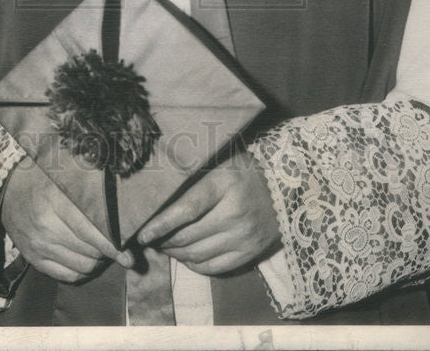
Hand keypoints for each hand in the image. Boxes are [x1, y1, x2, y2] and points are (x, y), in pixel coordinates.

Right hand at [1, 156, 133, 283]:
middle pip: (87, 252)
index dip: (110, 245)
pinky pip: (65, 275)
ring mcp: (38, 247)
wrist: (6, 189)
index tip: (126, 251)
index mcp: (55, 204)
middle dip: (107, 254)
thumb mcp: (62, 179)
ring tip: (104, 255)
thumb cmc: (41, 179)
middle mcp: (46, 229)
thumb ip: (86, 193)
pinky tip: (88, 262)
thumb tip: (117, 208)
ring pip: (80, 267)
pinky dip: (81, 273)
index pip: (89, 232)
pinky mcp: (33, 259)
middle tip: (118, 249)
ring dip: (96, 264)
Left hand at [137, 152, 279, 274]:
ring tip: (165, 246)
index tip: (142, 233)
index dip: (161, 225)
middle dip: (164, 240)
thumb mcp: (220, 162)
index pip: (186, 210)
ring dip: (176, 254)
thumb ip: (194, 177)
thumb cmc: (245, 168)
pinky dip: (195, 265)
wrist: (288, 183)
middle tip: (151, 238)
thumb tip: (158, 196)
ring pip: (198, 254)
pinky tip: (186, 256)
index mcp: (225, 184)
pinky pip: (215, 268)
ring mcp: (245, 236)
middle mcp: (235, 213)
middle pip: (188, 236)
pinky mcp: (251, 252)